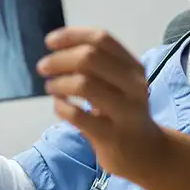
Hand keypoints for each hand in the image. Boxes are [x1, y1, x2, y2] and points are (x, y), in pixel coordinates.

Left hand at [37, 27, 164, 179]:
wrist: (147, 152)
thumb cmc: (124, 112)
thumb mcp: (119, 83)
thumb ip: (96, 65)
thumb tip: (57, 49)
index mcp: (134, 67)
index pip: (101, 39)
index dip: (72, 36)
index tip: (50, 42)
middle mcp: (134, 85)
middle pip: (90, 58)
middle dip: (59, 59)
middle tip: (43, 67)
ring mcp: (125, 111)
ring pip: (83, 84)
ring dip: (58, 83)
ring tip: (51, 87)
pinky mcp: (112, 135)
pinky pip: (77, 115)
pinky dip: (61, 107)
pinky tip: (59, 106)